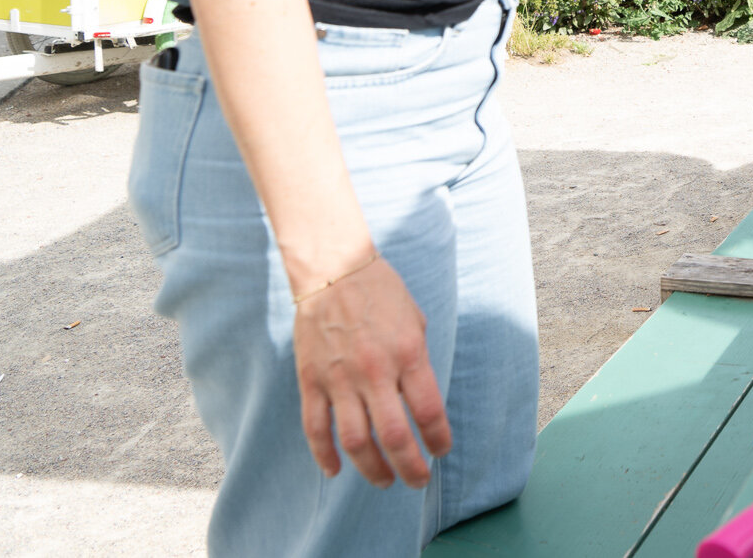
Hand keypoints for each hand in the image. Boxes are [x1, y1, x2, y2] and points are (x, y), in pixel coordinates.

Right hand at [293, 256, 451, 487]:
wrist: (334, 271)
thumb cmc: (382, 294)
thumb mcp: (415, 321)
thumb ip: (418, 362)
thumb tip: (422, 403)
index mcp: (408, 354)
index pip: (428, 411)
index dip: (438, 439)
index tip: (441, 450)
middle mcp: (375, 371)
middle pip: (394, 436)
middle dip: (410, 467)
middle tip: (417, 480)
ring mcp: (340, 379)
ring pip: (355, 441)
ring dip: (372, 469)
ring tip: (384, 481)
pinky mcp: (311, 380)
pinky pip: (315, 428)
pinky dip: (324, 455)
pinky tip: (336, 471)